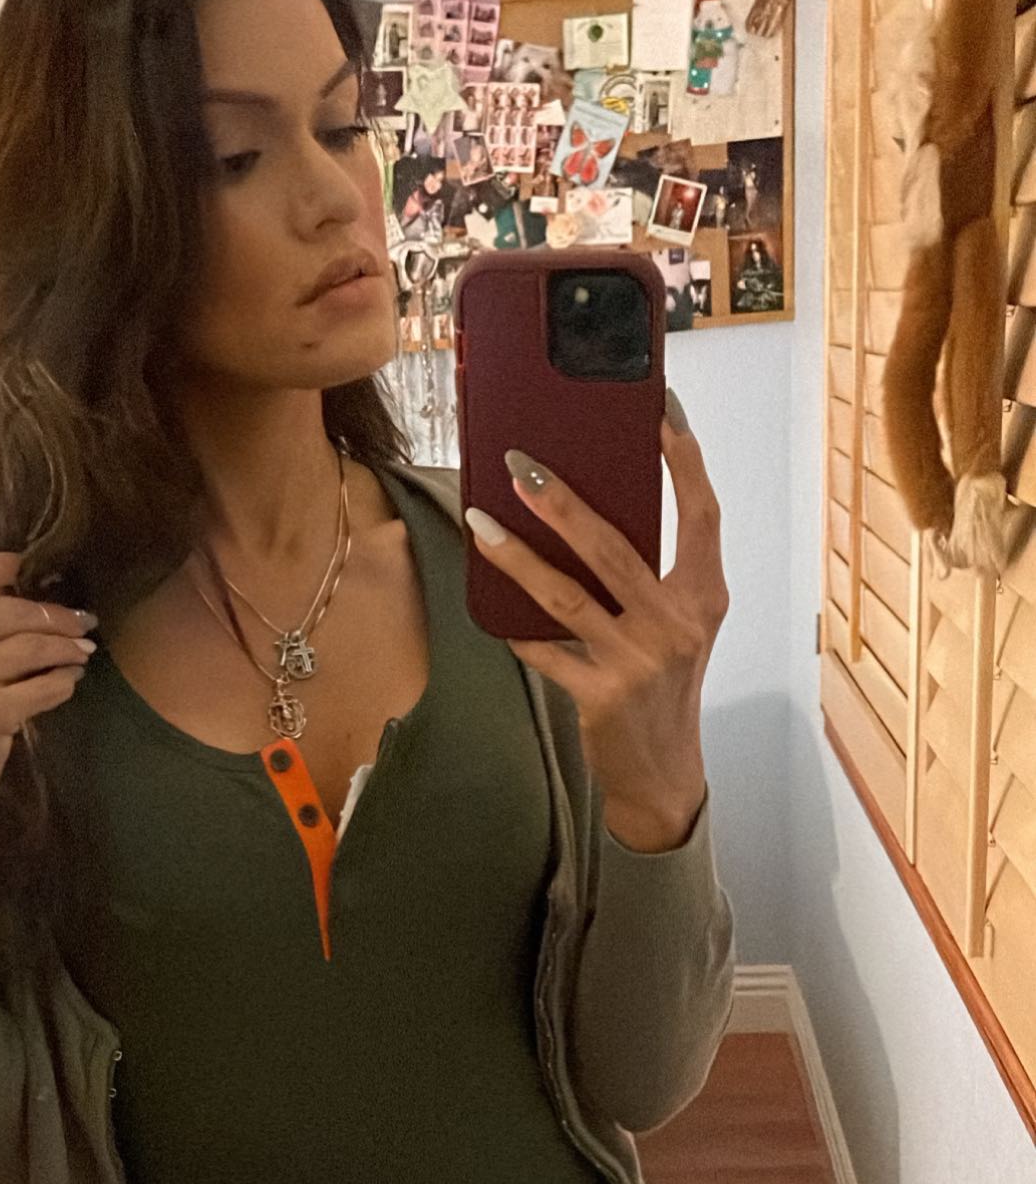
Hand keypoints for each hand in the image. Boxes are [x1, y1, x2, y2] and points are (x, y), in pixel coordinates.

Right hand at [0, 550, 97, 837]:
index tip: (36, 571)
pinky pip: (44, 686)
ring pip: (33, 645)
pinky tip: (71, 680)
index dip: (9, 566)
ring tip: (82, 651)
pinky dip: (65, 681)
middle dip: (55, 614)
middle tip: (81, 620)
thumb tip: (11, 581)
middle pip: (9, 607)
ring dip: (67, 647)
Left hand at [465, 402, 728, 852]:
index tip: (658, 411)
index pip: (702, 513)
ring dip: (517, 556)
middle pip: (615, 547)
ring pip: (567, 596)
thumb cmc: (664, 684)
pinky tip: (488, 603)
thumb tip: (584, 506)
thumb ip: (651, 573)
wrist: (664, 772)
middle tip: (520, 464)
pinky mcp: (601, 695)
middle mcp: (677, 624)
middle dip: (563, 501)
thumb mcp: (678, 625)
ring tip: (479, 522)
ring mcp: (639, 661)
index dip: (684, 460)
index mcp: (704, 596)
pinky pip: (544, 650)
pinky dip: (513, 627)